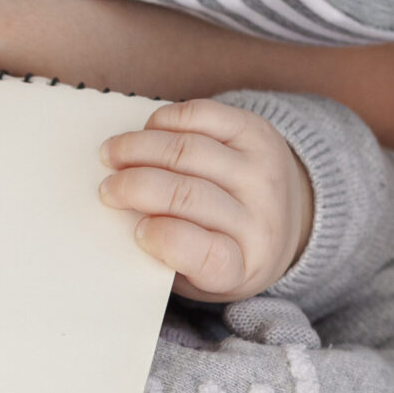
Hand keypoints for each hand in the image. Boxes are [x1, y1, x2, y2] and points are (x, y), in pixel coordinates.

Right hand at [98, 99, 312, 300]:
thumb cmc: (225, 250)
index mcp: (244, 265)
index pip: (206, 253)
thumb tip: (123, 215)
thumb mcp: (200, 276)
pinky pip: (205, 116)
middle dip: (135, 187)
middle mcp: (261, 218)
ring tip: (114, 154)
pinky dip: (167, 120)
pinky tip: (148, 131)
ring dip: (140, 148)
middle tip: (108, 188)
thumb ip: (166, 257)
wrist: (285, 219)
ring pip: (189, 150)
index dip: (163, 239)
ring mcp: (262, 172)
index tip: (136, 231)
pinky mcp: (258, 133)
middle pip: (187, 195)